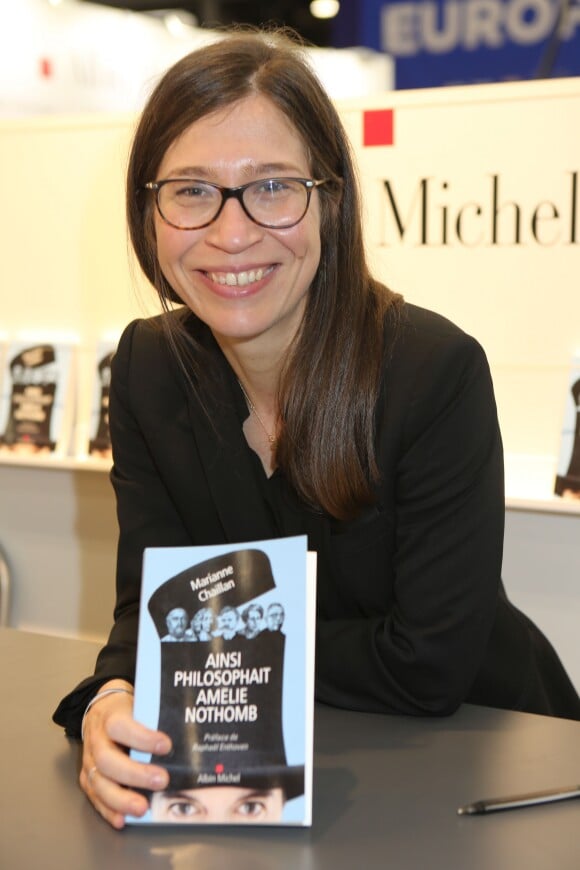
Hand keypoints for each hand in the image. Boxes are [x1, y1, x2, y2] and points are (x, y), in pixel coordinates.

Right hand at [80, 680, 171, 828]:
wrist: (101, 711)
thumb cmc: (128, 711)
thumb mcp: (139, 705)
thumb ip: (155, 718)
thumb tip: (187, 735)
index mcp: (110, 718)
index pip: (120, 726)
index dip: (142, 738)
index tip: (166, 745)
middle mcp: (96, 740)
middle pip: (107, 760)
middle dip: (135, 774)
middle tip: (161, 780)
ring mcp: (89, 761)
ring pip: (99, 783)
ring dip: (121, 799)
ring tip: (142, 808)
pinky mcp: (87, 778)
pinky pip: (95, 797)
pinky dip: (109, 810)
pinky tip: (122, 819)